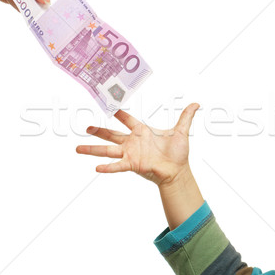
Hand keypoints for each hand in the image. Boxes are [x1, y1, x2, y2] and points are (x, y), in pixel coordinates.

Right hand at [76, 103, 199, 185]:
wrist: (178, 171)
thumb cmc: (177, 152)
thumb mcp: (181, 132)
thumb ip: (186, 117)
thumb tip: (196, 103)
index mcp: (142, 131)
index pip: (127, 119)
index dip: (118, 112)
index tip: (108, 104)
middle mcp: (133, 142)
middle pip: (111, 134)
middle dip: (98, 131)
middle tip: (85, 127)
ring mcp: (130, 154)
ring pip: (108, 150)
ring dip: (93, 150)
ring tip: (78, 149)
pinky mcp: (132, 165)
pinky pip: (118, 166)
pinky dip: (108, 167)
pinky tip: (97, 168)